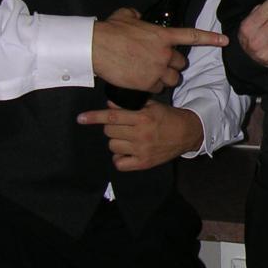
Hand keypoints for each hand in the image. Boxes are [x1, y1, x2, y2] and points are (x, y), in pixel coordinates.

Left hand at [76, 100, 203, 169]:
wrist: (187, 133)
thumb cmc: (168, 118)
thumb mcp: (152, 106)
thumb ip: (130, 105)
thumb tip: (109, 105)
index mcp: (142, 117)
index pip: (112, 117)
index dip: (94, 117)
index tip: (81, 118)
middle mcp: (141, 134)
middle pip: (110, 131)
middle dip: (111, 127)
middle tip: (122, 126)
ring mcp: (141, 150)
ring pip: (113, 146)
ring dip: (116, 141)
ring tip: (127, 138)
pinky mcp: (144, 163)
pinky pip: (119, 163)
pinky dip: (120, 158)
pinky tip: (127, 152)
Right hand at [92, 8, 226, 93]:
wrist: (97, 47)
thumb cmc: (110, 30)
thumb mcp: (126, 16)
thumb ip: (137, 15)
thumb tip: (137, 15)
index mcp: (163, 35)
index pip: (192, 36)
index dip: (210, 39)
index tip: (225, 41)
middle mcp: (165, 53)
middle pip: (180, 64)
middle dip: (172, 65)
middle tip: (158, 63)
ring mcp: (158, 69)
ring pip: (172, 79)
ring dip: (164, 78)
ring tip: (149, 74)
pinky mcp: (148, 83)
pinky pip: (157, 89)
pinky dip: (151, 87)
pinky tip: (140, 81)